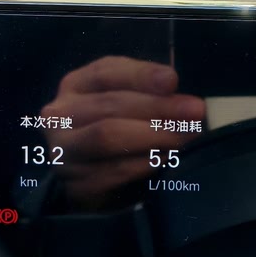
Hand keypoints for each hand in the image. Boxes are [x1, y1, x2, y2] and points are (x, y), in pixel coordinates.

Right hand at [43, 56, 204, 208]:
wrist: (91, 179)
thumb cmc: (115, 130)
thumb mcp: (125, 101)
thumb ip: (145, 91)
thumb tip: (175, 88)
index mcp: (75, 86)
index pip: (106, 73)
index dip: (141, 76)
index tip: (173, 81)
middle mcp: (60, 115)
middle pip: (110, 106)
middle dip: (158, 107)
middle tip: (195, 112)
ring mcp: (63, 151)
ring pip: (109, 137)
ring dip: (154, 135)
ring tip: (186, 136)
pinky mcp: (74, 183)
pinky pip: (113, 171)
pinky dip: (145, 164)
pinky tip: (168, 159)